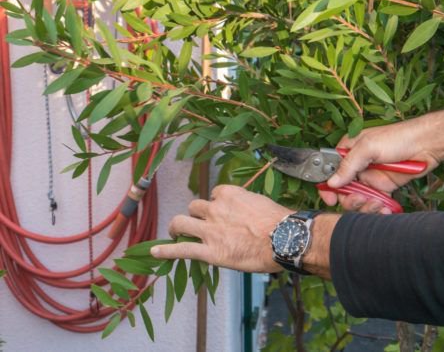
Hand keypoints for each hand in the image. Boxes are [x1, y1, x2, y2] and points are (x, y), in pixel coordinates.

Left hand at [150, 185, 292, 272]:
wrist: (284, 239)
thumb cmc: (280, 222)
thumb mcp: (262, 204)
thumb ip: (247, 206)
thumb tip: (248, 213)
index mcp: (229, 194)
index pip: (215, 195)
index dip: (217, 205)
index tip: (222, 212)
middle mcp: (216, 209)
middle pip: (195, 207)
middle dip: (196, 215)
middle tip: (200, 224)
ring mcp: (210, 230)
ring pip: (181, 223)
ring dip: (177, 227)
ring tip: (175, 233)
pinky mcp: (210, 252)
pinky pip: (181, 250)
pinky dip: (166, 251)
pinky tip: (155, 253)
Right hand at [320, 116, 440, 212]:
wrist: (426, 145)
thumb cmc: (398, 137)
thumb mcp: (369, 147)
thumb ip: (349, 164)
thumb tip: (332, 182)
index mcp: (349, 151)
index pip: (330, 171)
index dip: (327, 186)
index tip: (330, 199)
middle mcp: (357, 165)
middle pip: (342, 190)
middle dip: (349, 198)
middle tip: (359, 199)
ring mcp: (369, 177)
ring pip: (358, 199)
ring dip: (365, 205)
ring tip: (375, 203)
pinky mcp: (383, 188)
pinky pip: (374, 203)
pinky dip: (377, 208)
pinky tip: (384, 208)